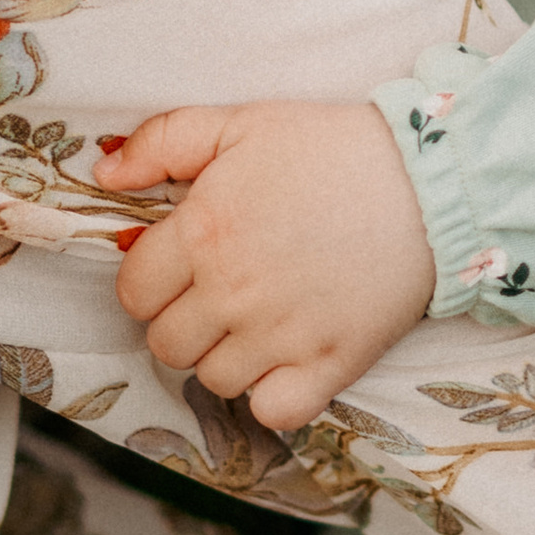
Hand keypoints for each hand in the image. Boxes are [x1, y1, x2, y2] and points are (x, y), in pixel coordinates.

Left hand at [95, 98, 437, 432]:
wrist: (429, 182)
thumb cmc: (331, 149)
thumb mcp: (240, 123)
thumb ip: (163, 142)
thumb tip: (104, 171)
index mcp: (203, 231)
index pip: (133, 292)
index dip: (151, 281)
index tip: (181, 268)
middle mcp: (232, 291)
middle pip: (166, 344)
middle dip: (183, 321)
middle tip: (220, 294)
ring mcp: (280, 335)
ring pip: (213, 380)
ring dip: (225, 357)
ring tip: (257, 322)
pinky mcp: (329, 365)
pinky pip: (272, 411)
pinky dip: (272, 395)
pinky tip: (286, 360)